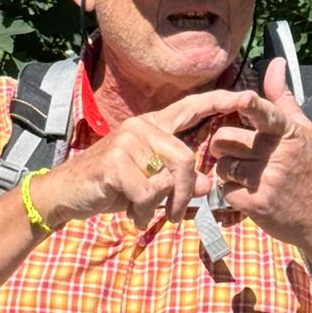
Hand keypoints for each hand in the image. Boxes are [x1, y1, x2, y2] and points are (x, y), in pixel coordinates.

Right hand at [39, 86, 258, 233]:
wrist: (65, 194)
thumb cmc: (110, 188)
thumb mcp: (150, 186)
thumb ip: (179, 182)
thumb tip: (209, 184)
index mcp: (152, 126)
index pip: (190, 108)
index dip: (219, 101)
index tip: (246, 96)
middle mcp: (141, 127)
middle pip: (185, 159)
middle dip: (184, 195)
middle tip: (175, 216)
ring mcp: (127, 141)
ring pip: (168, 178)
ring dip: (161, 207)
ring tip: (145, 214)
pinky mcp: (115, 161)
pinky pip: (148, 193)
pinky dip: (143, 213)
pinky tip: (131, 215)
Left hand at [206, 58, 311, 263]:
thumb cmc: (310, 170)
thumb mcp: (303, 131)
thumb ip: (283, 98)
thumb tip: (275, 62)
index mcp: (287, 133)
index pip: (266, 113)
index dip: (250, 105)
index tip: (241, 100)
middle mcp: (276, 154)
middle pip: (225, 138)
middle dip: (223, 145)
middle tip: (234, 151)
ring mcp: (265, 180)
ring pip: (222, 165)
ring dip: (227, 170)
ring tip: (246, 175)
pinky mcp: (255, 203)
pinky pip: (225, 189)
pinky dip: (232, 193)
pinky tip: (250, 194)